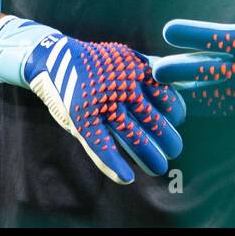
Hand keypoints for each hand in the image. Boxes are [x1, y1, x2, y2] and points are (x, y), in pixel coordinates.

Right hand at [0, 17, 185, 183]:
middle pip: (152, 120)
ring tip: (158, 167)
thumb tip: (182, 83)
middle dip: (167, 139)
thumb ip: (149, 70)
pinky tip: (126, 177)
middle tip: (173, 151)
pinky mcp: (82, 117)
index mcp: (135, 72)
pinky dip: (114, 164)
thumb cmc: (94, 64)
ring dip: (148, 155)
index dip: (174, 112)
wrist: (52, 58)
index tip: (175, 121)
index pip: (166, 98)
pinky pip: (102, 145)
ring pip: (132, 135)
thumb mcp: (123, 59)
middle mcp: (121, 87)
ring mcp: (102, 103)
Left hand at [151, 0, 234, 115]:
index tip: (169, 30)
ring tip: (156, 85)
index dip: (192, 34)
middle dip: (179, 71)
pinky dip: (196, 104)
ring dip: (182, 91)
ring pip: (209, 95)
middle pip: (207, 71)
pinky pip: (217, 106)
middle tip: (154, 68)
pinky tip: (175, 98)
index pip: (218, 38)